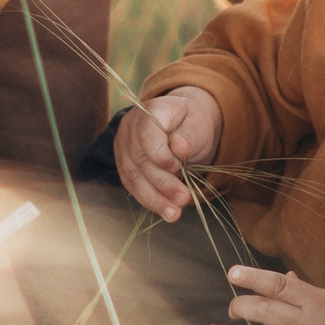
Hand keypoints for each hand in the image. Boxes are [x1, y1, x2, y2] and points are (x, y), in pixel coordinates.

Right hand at [116, 85, 222, 219]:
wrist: (186, 124)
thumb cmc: (194, 123)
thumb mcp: (199, 124)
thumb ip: (189, 136)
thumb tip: (178, 146)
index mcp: (151, 110)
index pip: (147, 133)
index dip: (161, 154)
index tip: (179, 166)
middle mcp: (131, 127)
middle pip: (141, 160)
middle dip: (163, 183)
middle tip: (184, 199)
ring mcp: (125, 147)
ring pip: (134, 177)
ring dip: (155, 199)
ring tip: (174, 213)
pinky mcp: (125, 165)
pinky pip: (134, 186)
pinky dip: (150, 201)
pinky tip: (165, 211)